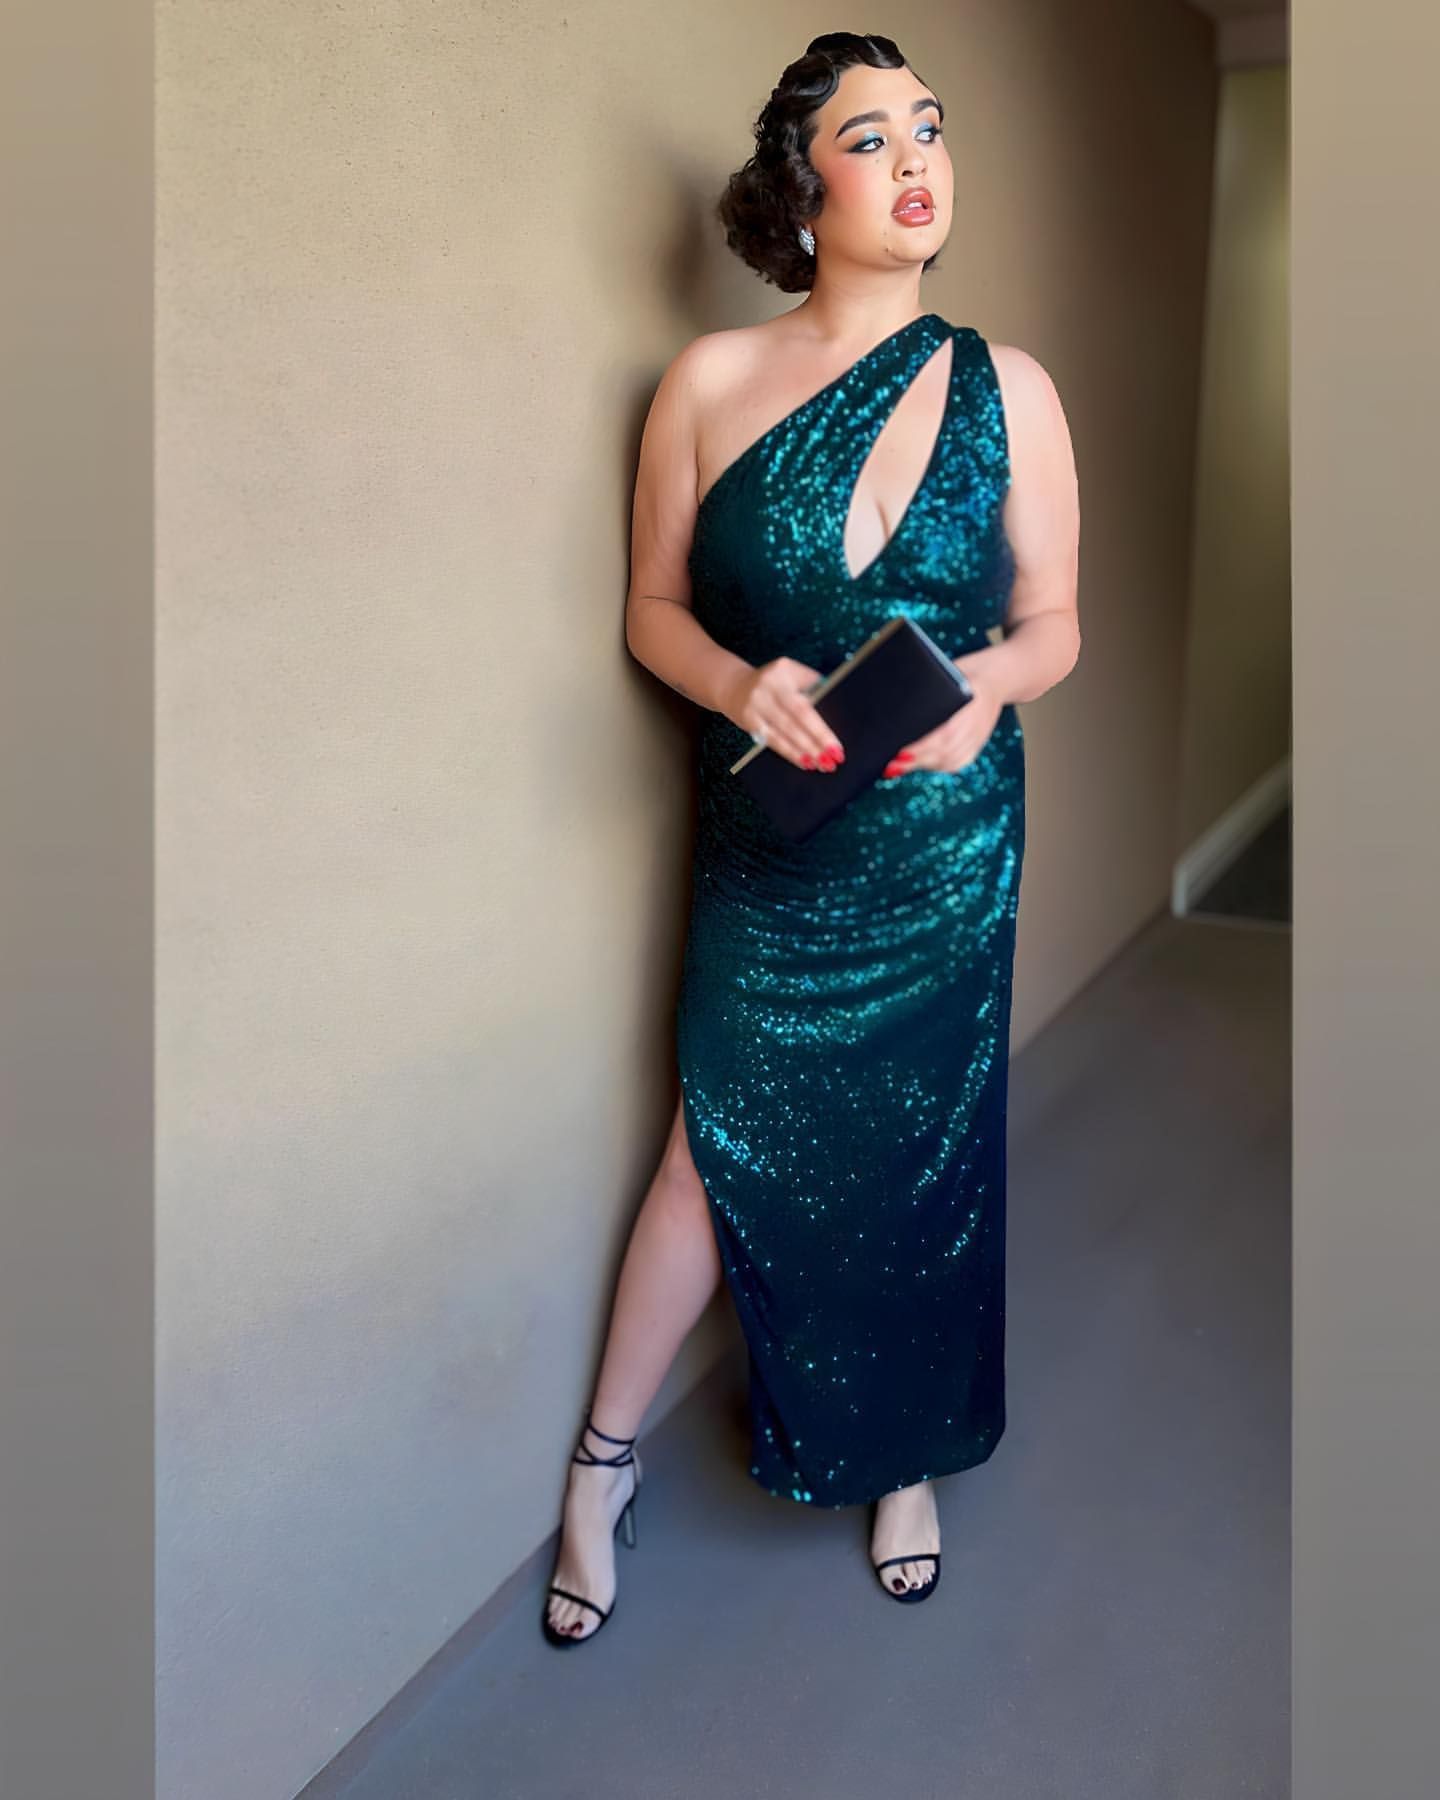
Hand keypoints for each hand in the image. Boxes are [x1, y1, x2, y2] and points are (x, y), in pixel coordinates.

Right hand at [723, 657, 845, 772]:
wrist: (733, 686)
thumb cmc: (773, 682)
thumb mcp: (791, 672)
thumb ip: (811, 685)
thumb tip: (834, 708)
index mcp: (784, 672)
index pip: (806, 704)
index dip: (821, 729)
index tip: (837, 746)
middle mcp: (768, 688)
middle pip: (796, 719)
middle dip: (817, 742)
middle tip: (833, 759)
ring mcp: (756, 705)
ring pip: (784, 733)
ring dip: (804, 751)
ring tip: (821, 764)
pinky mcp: (748, 721)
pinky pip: (772, 740)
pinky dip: (789, 752)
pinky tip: (803, 762)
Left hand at [884, 655, 1002, 777]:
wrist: (997, 677)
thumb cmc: (963, 672)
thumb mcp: (946, 673)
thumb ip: (926, 691)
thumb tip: (892, 706)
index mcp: (970, 701)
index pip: (944, 732)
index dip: (921, 747)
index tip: (900, 752)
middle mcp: (976, 722)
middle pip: (944, 751)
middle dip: (915, 761)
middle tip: (890, 765)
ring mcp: (979, 736)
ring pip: (949, 761)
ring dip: (923, 766)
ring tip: (897, 768)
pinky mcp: (978, 745)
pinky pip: (957, 763)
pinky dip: (938, 767)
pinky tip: (920, 766)